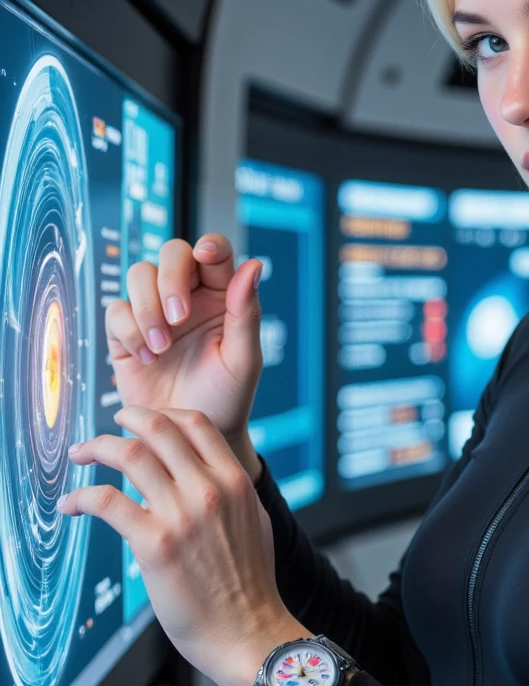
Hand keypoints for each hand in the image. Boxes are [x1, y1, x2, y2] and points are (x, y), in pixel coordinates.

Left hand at [59, 406, 305, 685]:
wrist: (249, 631)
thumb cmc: (251, 586)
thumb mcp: (253, 523)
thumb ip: (230, 494)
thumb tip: (206, 478)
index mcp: (235, 482)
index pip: (195, 423)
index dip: (162, 414)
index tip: (142, 420)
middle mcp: (209, 490)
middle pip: (158, 428)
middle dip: (125, 418)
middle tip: (109, 427)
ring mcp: (181, 515)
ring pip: (129, 455)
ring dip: (96, 448)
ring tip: (81, 454)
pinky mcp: (155, 543)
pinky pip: (106, 502)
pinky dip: (80, 497)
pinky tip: (70, 505)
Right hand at [107, 235, 263, 479]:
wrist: (190, 440)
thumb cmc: (227, 398)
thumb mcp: (243, 360)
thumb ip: (246, 313)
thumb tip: (254, 265)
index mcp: (222, 296)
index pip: (215, 252)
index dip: (209, 245)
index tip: (206, 255)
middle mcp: (187, 296)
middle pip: (171, 253)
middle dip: (170, 278)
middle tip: (178, 319)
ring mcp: (154, 311)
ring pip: (138, 275)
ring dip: (147, 307)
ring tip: (162, 347)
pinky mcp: (126, 332)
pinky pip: (116, 310)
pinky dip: (129, 330)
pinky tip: (147, 358)